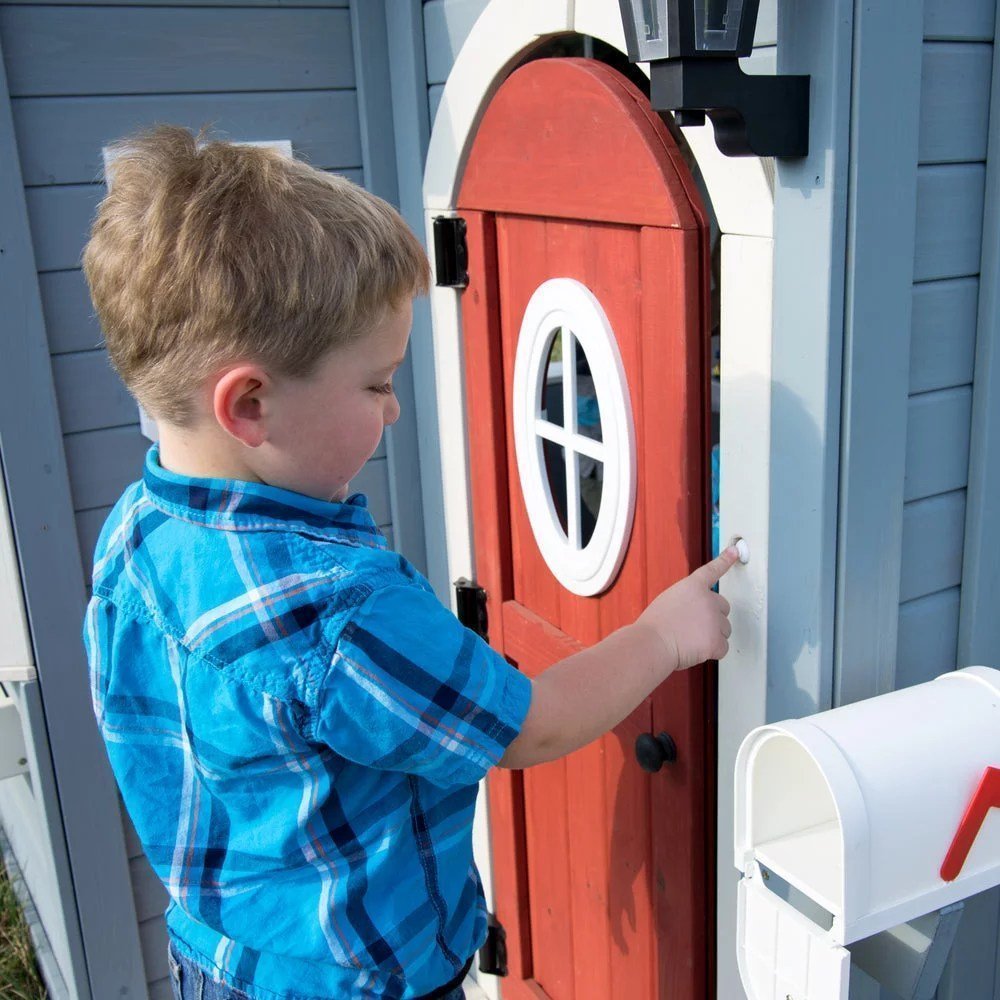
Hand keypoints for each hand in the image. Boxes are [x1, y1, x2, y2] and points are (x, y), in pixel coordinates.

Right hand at [636, 548, 737, 670]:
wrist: (652, 642)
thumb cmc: (654, 625)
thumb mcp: (669, 600)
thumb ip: (688, 601)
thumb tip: (697, 614)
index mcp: (693, 587)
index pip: (712, 571)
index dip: (724, 560)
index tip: (735, 551)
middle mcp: (708, 600)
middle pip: (724, 609)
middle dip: (714, 618)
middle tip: (693, 627)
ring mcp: (714, 620)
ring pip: (725, 630)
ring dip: (712, 636)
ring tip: (689, 639)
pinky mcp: (716, 640)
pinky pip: (722, 648)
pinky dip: (712, 652)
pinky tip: (694, 649)